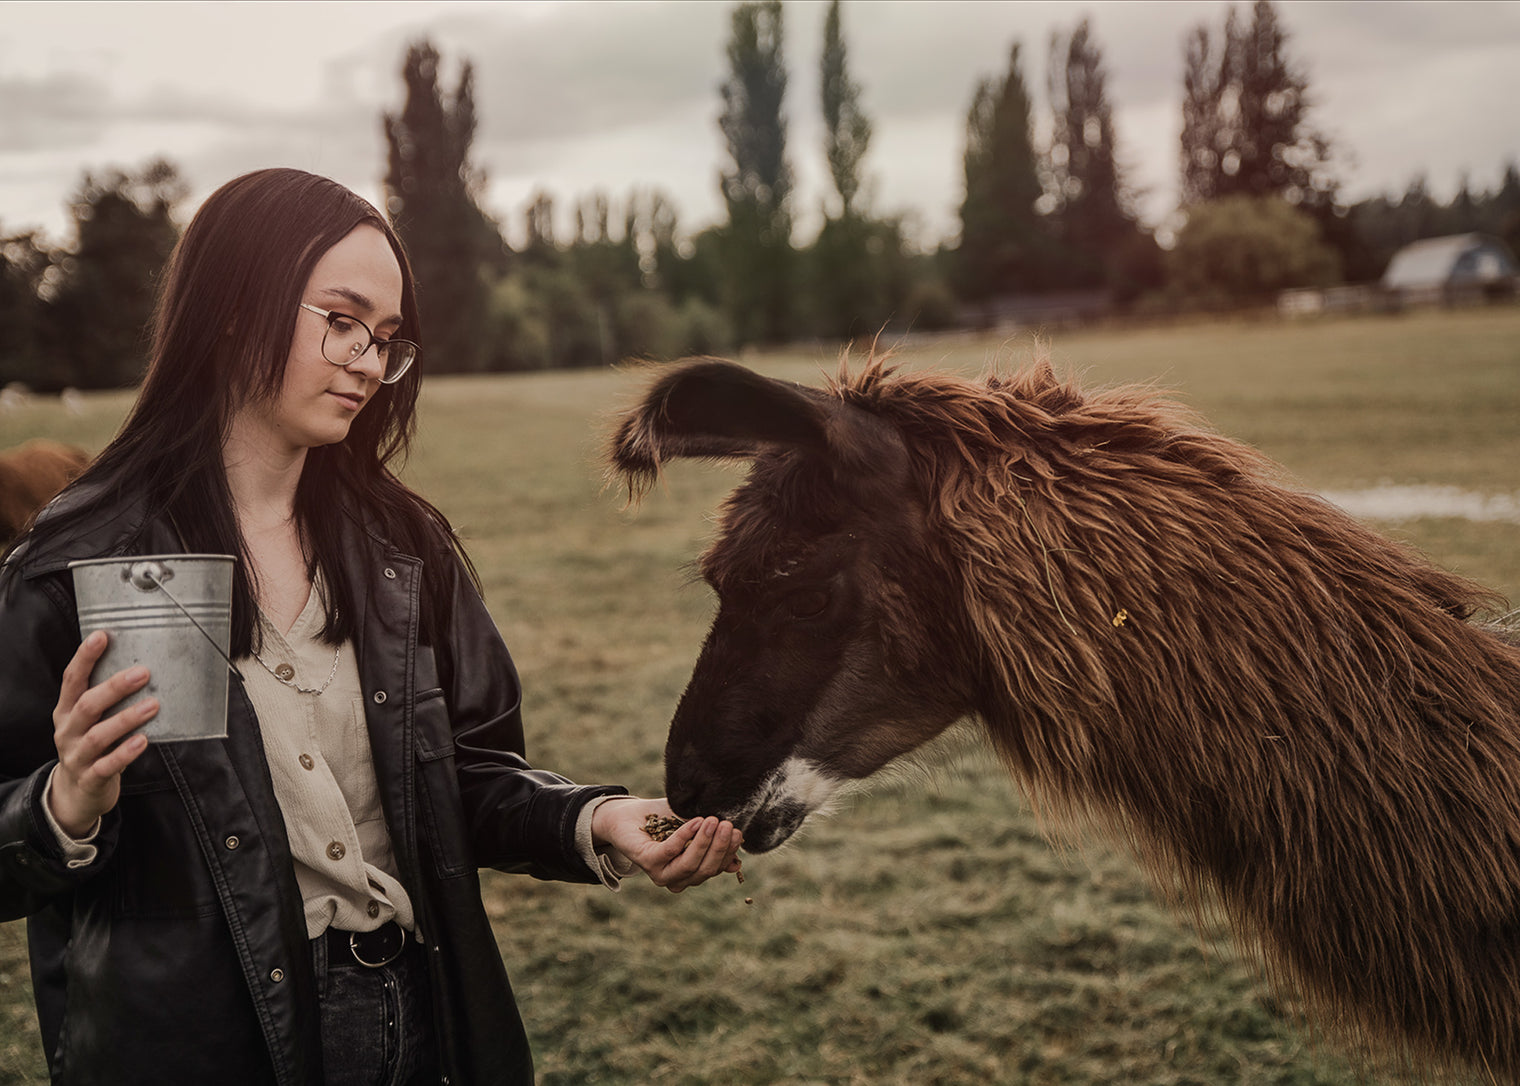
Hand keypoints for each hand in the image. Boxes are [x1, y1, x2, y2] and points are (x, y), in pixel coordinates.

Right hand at [49, 630, 155, 837]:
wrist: (77, 794)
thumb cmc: (92, 745)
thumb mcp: (91, 720)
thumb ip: (106, 697)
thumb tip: (143, 661)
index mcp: (67, 711)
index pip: (71, 679)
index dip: (84, 657)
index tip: (102, 636)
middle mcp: (67, 731)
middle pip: (86, 705)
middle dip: (114, 687)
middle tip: (143, 672)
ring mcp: (76, 756)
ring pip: (97, 736)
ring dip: (126, 719)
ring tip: (153, 705)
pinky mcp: (90, 778)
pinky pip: (107, 765)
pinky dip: (125, 753)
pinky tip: (144, 741)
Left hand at [591, 797, 742, 892]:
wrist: (627, 815)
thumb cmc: (663, 820)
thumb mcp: (693, 828)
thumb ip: (712, 842)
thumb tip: (736, 862)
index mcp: (691, 873)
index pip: (716, 868)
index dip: (729, 852)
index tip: (738, 832)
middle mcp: (677, 878)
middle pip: (705, 869)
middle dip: (720, 847)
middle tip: (727, 824)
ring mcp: (661, 873)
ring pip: (690, 864)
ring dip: (704, 842)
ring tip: (713, 820)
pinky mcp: (647, 861)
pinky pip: (670, 851)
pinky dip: (685, 836)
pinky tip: (695, 821)